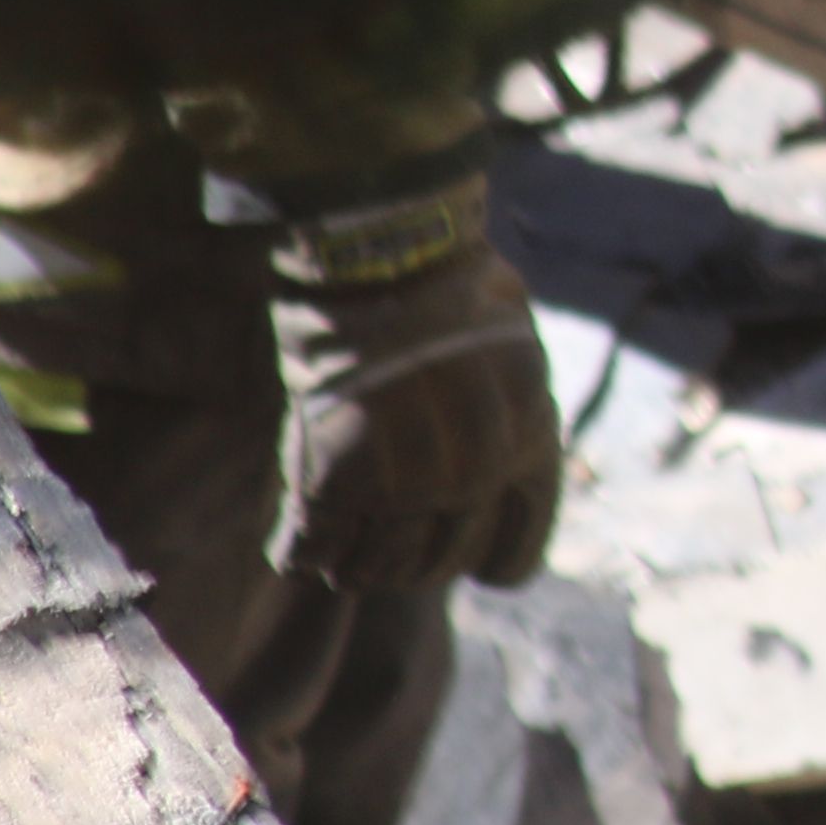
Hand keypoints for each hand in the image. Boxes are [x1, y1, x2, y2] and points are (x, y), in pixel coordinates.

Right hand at [271, 221, 560, 597]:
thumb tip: (504, 463)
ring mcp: (401, 484)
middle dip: (413, 554)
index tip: (471, 557)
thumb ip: (513, 413)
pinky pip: (309, 549)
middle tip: (388, 528)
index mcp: (527, 453)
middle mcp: (472, 481)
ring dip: (357, 559)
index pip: (513, 558)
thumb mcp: (517, 346)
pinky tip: (298, 540)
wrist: (387, 252)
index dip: (489, 560)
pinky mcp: (331, 478)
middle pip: (435, 568)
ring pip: (373, 572)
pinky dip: (300, 548)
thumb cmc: (453, 284)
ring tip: (344, 531)